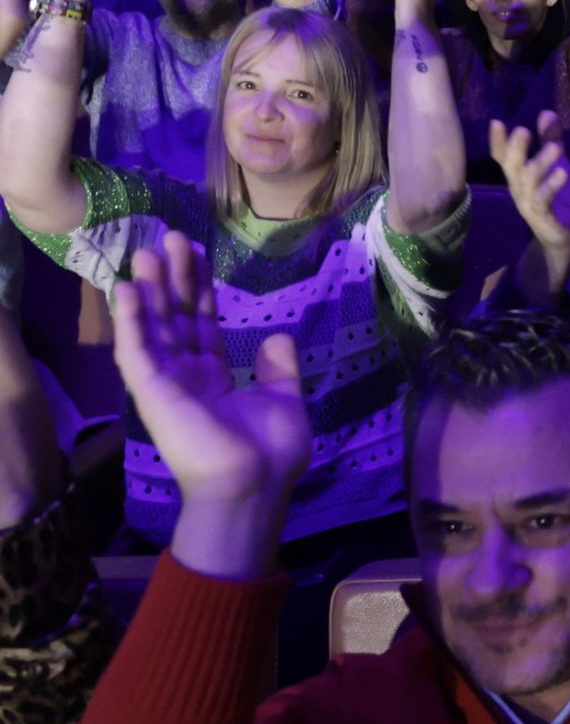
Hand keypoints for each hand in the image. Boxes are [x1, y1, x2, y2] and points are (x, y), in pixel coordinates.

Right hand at [112, 232, 309, 578]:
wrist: (254, 485)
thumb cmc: (271, 452)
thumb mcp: (285, 402)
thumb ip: (279, 370)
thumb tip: (279, 337)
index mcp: (215, 379)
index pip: (203, 324)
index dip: (198, 289)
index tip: (196, 254)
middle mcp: (187, 376)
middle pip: (176, 317)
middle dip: (173, 279)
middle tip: (169, 238)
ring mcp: (167, 384)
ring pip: (154, 327)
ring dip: (148, 290)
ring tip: (146, 252)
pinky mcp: (153, 393)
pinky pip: (137, 351)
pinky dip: (132, 320)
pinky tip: (128, 290)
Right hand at [490, 112, 569, 252]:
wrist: (562, 236)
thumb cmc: (557, 197)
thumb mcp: (557, 164)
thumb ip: (551, 140)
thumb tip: (546, 112)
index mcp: (519, 176)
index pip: (503, 157)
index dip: (498, 142)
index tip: (497, 122)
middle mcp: (519, 188)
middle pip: (511, 167)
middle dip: (515, 149)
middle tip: (522, 130)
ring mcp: (529, 203)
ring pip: (529, 182)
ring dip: (540, 163)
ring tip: (555, 148)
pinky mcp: (543, 217)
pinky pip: (543, 201)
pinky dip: (551, 187)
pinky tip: (562, 173)